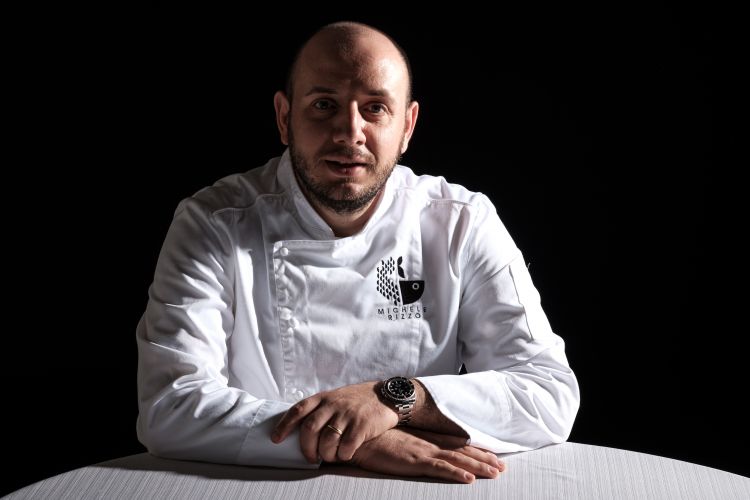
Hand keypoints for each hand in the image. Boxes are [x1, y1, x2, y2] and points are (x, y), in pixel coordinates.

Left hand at [271, 382, 398, 462]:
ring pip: (327, 440)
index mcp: (323, 398)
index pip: (298, 410)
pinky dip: (343, 455)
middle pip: (310, 428)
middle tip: (310, 457)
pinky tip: (345, 454)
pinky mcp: (362, 425)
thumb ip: (319, 409)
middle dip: (306, 447)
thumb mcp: (335, 397)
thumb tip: (299, 429)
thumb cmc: (357, 400)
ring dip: (325, 454)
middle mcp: (333, 405)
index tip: (276, 439)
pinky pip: (346, 446)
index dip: (284, 425)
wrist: (386, 396)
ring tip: (329, 456)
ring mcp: (347, 415)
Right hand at [349, 427, 504, 483]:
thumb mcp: (396, 439)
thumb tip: (415, 449)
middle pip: (461, 451)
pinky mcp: (413, 461)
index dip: (474, 449)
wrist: (358, 435)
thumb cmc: (373, 438)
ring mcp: (422, 451)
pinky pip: (439, 469)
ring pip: (456, 460)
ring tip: (496, 473)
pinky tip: (469, 479)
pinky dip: (455, 474)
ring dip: (477, 466)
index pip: (455, 443)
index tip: (491, 455)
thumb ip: (409, 443)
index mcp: (424, 438)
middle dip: (483, 458)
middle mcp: (427, 443)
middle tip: (502, 467)